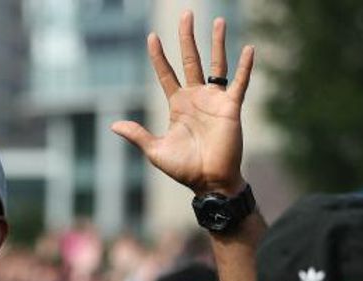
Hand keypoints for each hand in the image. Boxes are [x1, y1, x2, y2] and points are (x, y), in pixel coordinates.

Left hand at [112, 12, 253, 195]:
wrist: (210, 182)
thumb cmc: (184, 168)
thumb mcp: (155, 151)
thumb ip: (137, 135)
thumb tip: (113, 125)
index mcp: (178, 105)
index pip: (166, 73)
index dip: (159, 56)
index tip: (151, 37)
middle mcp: (196, 97)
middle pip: (190, 60)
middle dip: (187, 37)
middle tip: (186, 14)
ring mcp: (215, 100)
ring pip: (216, 64)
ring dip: (217, 43)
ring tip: (217, 20)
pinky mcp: (231, 107)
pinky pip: (239, 82)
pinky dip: (244, 67)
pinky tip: (248, 49)